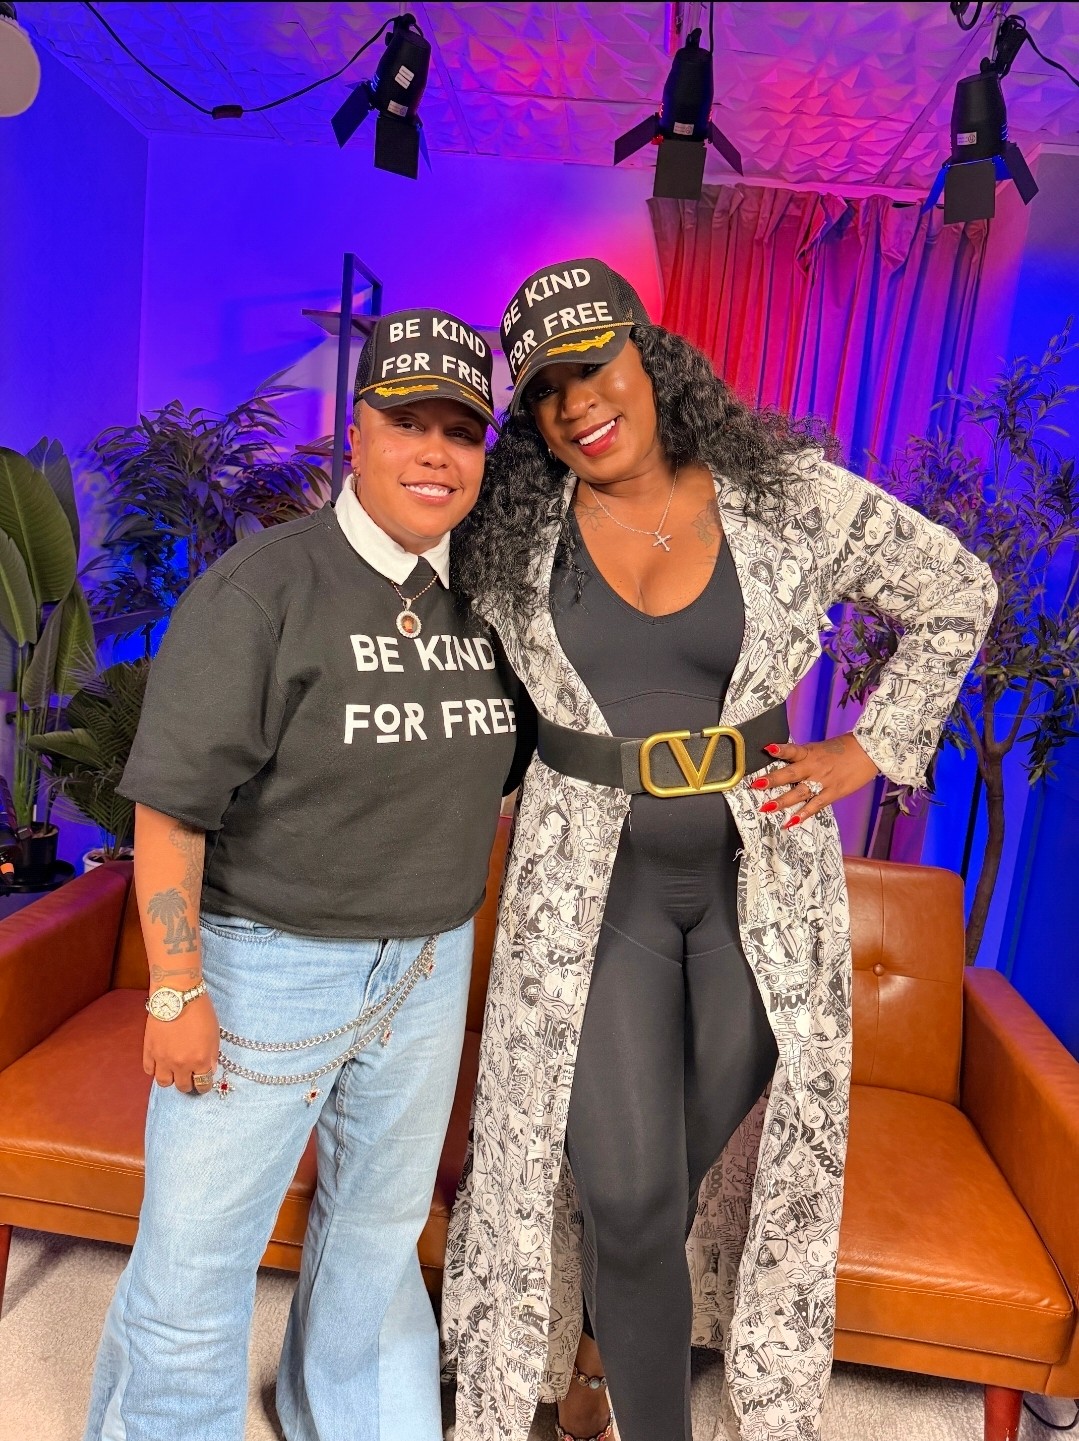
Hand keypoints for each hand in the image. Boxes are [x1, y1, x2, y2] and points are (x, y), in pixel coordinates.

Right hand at [143, 993, 220, 1093]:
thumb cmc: (200, 1011)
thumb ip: (212, 1055)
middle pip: (183, 1087)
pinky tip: (161, 1063)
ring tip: (174, 1072)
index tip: (203, 1082)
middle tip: (189, 1077)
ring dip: (171, 1079)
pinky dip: (155, 1069)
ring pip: (164, 1083)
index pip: (203, 1084)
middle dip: (188, 1084)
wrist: (178, 995)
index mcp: (200, 1061)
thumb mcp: (214, 1034)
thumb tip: (209, 1069)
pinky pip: (149, 1070)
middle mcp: (181, 1064)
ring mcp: (163, 1059)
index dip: (204, 1085)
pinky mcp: (149, 1051)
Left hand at [752, 732, 878, 828]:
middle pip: (791, 774)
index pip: (793, 750)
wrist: (869, 752)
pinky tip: (790, 822)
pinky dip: (803, 814)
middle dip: (772, 780)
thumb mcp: (820, 747)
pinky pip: (815, 805)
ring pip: (800, 792)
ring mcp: (823, 781)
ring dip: (782, 801)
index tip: (767, 748)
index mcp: (810, 753)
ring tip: (766, 808)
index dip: (780, 749)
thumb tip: (785, 760)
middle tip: (756, 785)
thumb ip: (803, 756)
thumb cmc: (843, 748)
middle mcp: (814, 767)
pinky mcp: (832, 793)